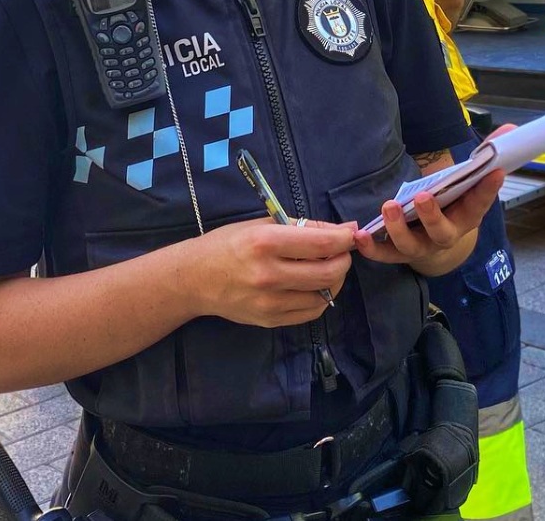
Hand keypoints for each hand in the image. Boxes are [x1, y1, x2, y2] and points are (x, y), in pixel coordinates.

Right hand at [187, 217, 355, 327]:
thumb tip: (347, 229)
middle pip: (328, 273)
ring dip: (335, 280)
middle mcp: (268, 275)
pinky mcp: (270, 320)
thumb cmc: (229, 244)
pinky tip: (313, 285)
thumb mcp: (263, 225)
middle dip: (343, 260)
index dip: (344, 239)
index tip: (350, 235)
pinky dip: (321, 297)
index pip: (321, 244)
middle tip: (341, 252)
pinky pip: (311, 312)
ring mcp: (269, 302)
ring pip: (324, 295)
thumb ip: (306, 227)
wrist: (194, 279)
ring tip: (327, 267)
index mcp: (264, 243)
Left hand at [352, 123, 515, 268]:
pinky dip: (372, 248)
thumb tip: (511, 129)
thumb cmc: (453, 204)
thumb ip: (487, 155)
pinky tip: (360, 235)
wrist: (438, 241)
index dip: (489, 190)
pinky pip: (385, 254)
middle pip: (442, 232)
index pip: (480, 203)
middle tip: (422, 196)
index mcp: (467, 216)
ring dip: (398, 229)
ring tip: (388, 207)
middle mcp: (445, 235)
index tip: (495, 172)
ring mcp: (422, 246)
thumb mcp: (469, 181)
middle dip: (432, 216)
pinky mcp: (398, 252)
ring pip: (411, 246)